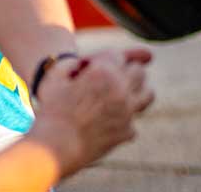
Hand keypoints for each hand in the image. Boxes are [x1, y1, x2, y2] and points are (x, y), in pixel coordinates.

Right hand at [31, 47, 153, 176]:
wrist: (57, 144)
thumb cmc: (53, 109)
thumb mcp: (57, 77)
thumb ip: (73, 63)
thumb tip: (82, 63)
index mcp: (103, 72)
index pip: (118, 55)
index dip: (104, 59)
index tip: (93, 67)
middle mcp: (120, 89)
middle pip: (139, 71)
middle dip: (126, 71)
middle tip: (111, 78)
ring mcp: (127, 112)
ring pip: (148, 94)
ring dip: (137, 91)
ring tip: (123, 95)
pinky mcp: (127, 131)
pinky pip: (133, 120)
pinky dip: (123, 119)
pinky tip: (108, 121)